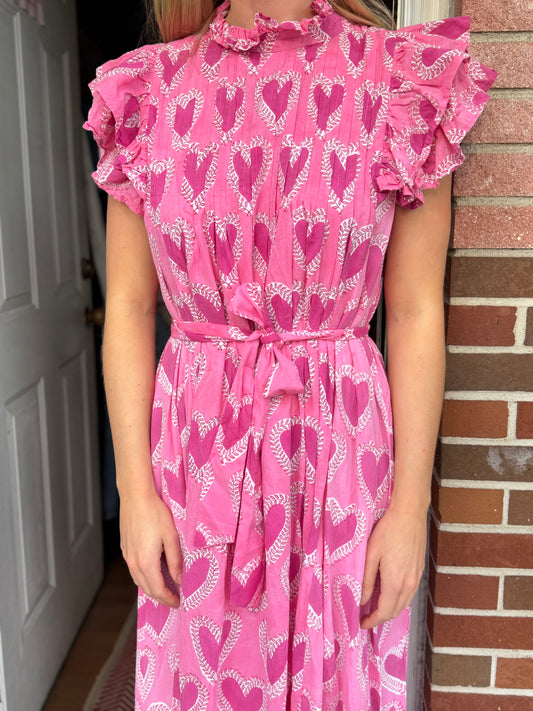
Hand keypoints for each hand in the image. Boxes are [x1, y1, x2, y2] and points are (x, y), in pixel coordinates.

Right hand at [119, 488, 182, 606]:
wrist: (135, 496)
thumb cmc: (154, 513)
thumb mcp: (171, 536)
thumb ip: (175, 560)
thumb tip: (179, 579)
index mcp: (146, 562)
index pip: (158, 590)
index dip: (168, 599)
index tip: (178, 602)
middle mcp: (133, 563)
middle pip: (146, 589)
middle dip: (160, 597)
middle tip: (173, 599)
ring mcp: (127, 556)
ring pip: (138, 581)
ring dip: (151, 588)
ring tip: (165, 588)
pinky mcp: (125, 548)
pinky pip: (134, 571)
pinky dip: (144, 578)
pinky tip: (152, 572)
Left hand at [360, 506, 426, 628]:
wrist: (409, 515)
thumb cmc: (388, 531)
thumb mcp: (371, 554)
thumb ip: (366, 579)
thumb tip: (361, 600)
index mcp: (395, 582)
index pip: (384, 612)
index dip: (372, 621)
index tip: (362, 624)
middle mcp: (409, 584)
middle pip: (395, 611)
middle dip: (380, 618)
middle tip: (366, 617)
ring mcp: (417, 578)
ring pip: (404, 604)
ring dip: (390, 609)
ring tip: (375, 607)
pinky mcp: (420, 571)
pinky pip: (409, 594)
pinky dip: (399, 600)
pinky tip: (389, 593)